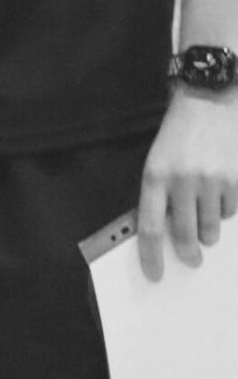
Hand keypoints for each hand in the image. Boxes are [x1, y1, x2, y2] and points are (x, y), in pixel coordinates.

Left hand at [136, 90, 237, 279]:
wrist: (207, 104)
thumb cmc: (177, 137)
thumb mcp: (158, 162)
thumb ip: (160, 195)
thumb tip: (164, 234)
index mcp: (155, 176)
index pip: (149, 226)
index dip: (152, 255)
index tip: (154, 275)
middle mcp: (182, 180)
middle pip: (184, 234)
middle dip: (188, 252)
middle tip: (191, 259)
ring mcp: (211, 182)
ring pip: (210, 228)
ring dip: (208, 231)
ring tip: (204, 215)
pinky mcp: (234, 180)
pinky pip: (230, 212)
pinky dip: (225, 210)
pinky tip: (220, 192)